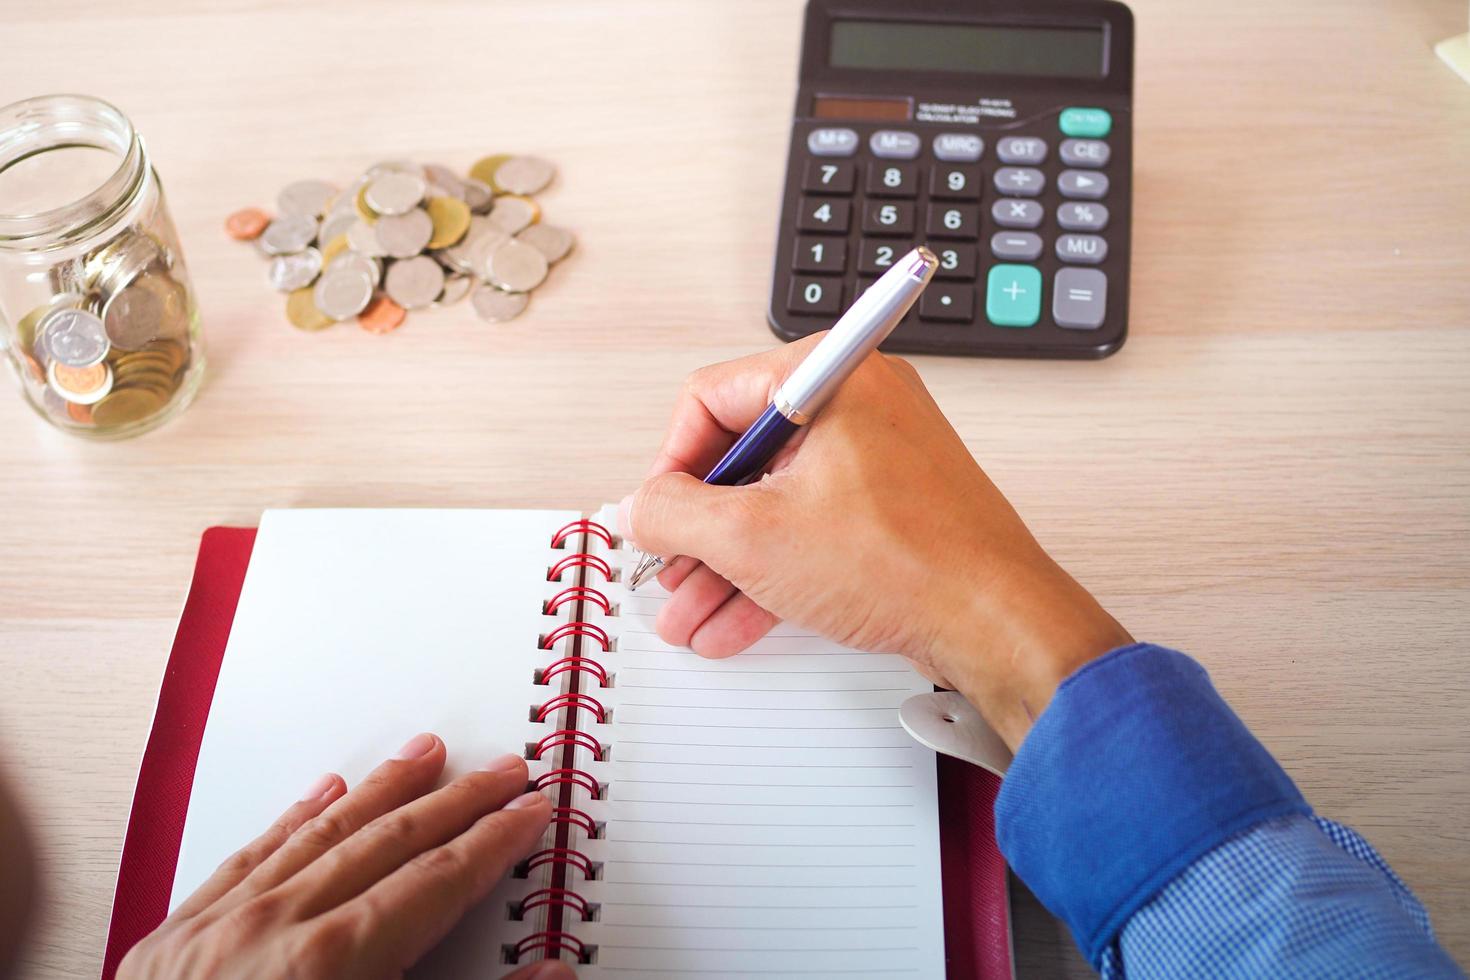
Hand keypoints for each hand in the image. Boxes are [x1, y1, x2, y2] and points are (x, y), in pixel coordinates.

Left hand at [119, 733, 573, 979]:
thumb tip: (551, 975)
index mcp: (336, 963)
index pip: (440, 881)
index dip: (494, 841)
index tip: (530, 809)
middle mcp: (276, 929)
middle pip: (388, 843)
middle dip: (455, 801)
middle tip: (501, 768)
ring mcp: (217, 929)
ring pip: (317, 836)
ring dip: (380, 791)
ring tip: (424, 753)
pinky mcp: (171, 941)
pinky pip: (244, 860)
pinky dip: (289, 823)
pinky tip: (321, 793)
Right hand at [619, 337, 1131, 748]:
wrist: (997, 622)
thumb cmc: (908, 561)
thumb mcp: (756, 537)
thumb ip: (677, 516)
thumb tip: (639, 508)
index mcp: (830, 377)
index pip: (713, 397)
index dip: (671, 462)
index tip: (655, 513)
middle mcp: (856, 404)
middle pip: (741, 455)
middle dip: (696, 528)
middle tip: (665, 569)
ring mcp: (875, 457)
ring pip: (773, 501)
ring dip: (724, 563)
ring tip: (687, 616)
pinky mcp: (888, 506)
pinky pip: (809, 528)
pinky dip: (770, 571)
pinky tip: (730, 623)